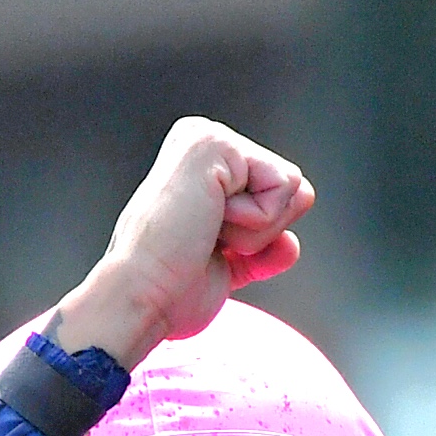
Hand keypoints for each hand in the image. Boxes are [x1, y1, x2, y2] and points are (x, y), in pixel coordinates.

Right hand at [46, 118, 316, 366]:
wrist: (141, 297)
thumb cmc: (172, 291)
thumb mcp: (227, 265)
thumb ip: (261, 245)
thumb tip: (294, 232)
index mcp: (203, 166)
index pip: (279, 196)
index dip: (259, 240)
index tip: (208, 249)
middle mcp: (204, 141)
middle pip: (292, 188)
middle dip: (263, 233)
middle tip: (206, 243)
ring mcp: (209, 138)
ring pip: (291, 188)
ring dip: (256, 232)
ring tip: (204, 234)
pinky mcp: (217, 144)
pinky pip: (281, 188)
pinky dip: (255, 224)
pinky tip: (207, 224)